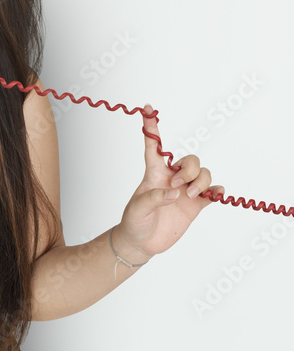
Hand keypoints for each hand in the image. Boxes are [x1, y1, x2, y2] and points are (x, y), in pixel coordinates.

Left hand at [113, 104, 224, 260]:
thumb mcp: (137, 209)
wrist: (142, 242)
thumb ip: (154, 198)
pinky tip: (215, 194)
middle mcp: (172, 178)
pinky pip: (211, 192)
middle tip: (178, 186)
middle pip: (190, 160)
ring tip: (191, 195)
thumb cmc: (134, 221)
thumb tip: (174, 193)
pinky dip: (216, 190)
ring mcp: (185, 191)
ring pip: (203, 173)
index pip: (153, 146)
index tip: (147, 108)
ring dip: (201, 181)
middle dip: (189, 170)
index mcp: (154, 173)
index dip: (151, 127)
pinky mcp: (195, 205)